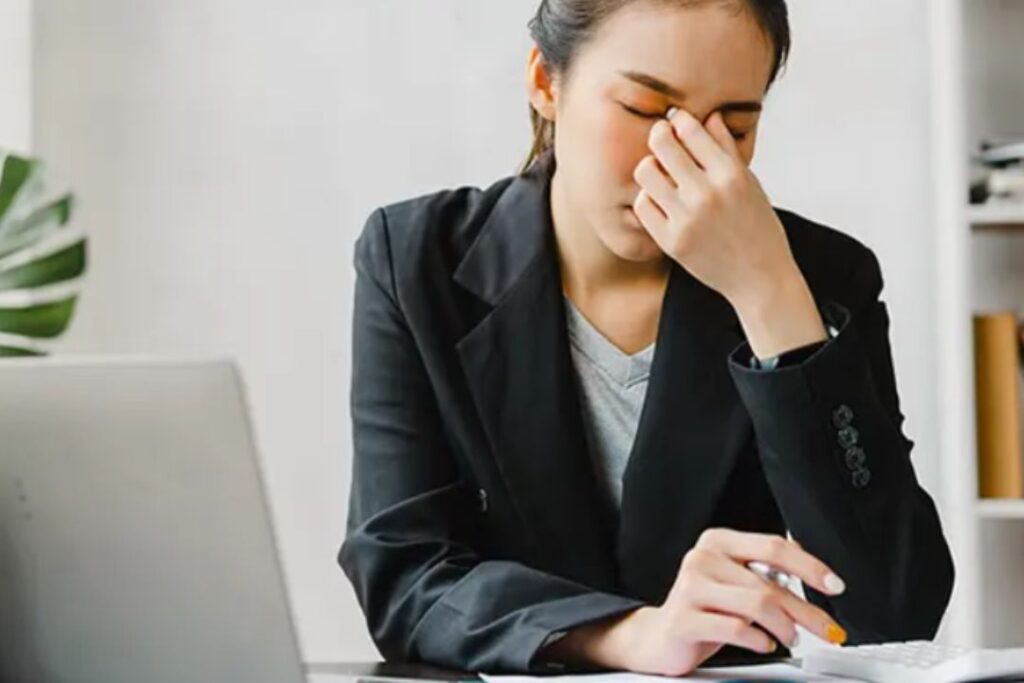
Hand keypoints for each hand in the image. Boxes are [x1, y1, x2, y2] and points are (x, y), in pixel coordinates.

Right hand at [543, 529, 847, 676]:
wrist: (660, 637)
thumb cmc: (704, 609)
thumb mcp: (736, 583)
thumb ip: (766, 573)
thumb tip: (817, 575)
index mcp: (717, 541)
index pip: (773, 547)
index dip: (810, 567)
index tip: (835, 586)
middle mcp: (702, 558)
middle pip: (769, 583)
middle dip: (807, 611)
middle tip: (829, 629)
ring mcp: (689, 587)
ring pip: (756, 605)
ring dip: (785, 627)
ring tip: (791, 638)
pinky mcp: (684, 618)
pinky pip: (736, 628)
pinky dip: (760, 640)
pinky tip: (765, 644)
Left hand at [631, 107, 794, 309]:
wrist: (759, 278)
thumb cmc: (758, 228)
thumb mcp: (750, 183)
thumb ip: (727, 150)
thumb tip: (710, 118)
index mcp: (731, 174)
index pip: (690, 129)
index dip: (678, 120)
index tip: (676, 122)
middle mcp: (707, 193)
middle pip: (661, 144)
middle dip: (659, 135)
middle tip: (661, 140)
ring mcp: (687, 218)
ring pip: (645, 172)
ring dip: (651, 168)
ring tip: (661, 175)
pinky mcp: (671, 240)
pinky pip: (642, 205)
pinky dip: (648, 199)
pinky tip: (661, 201)